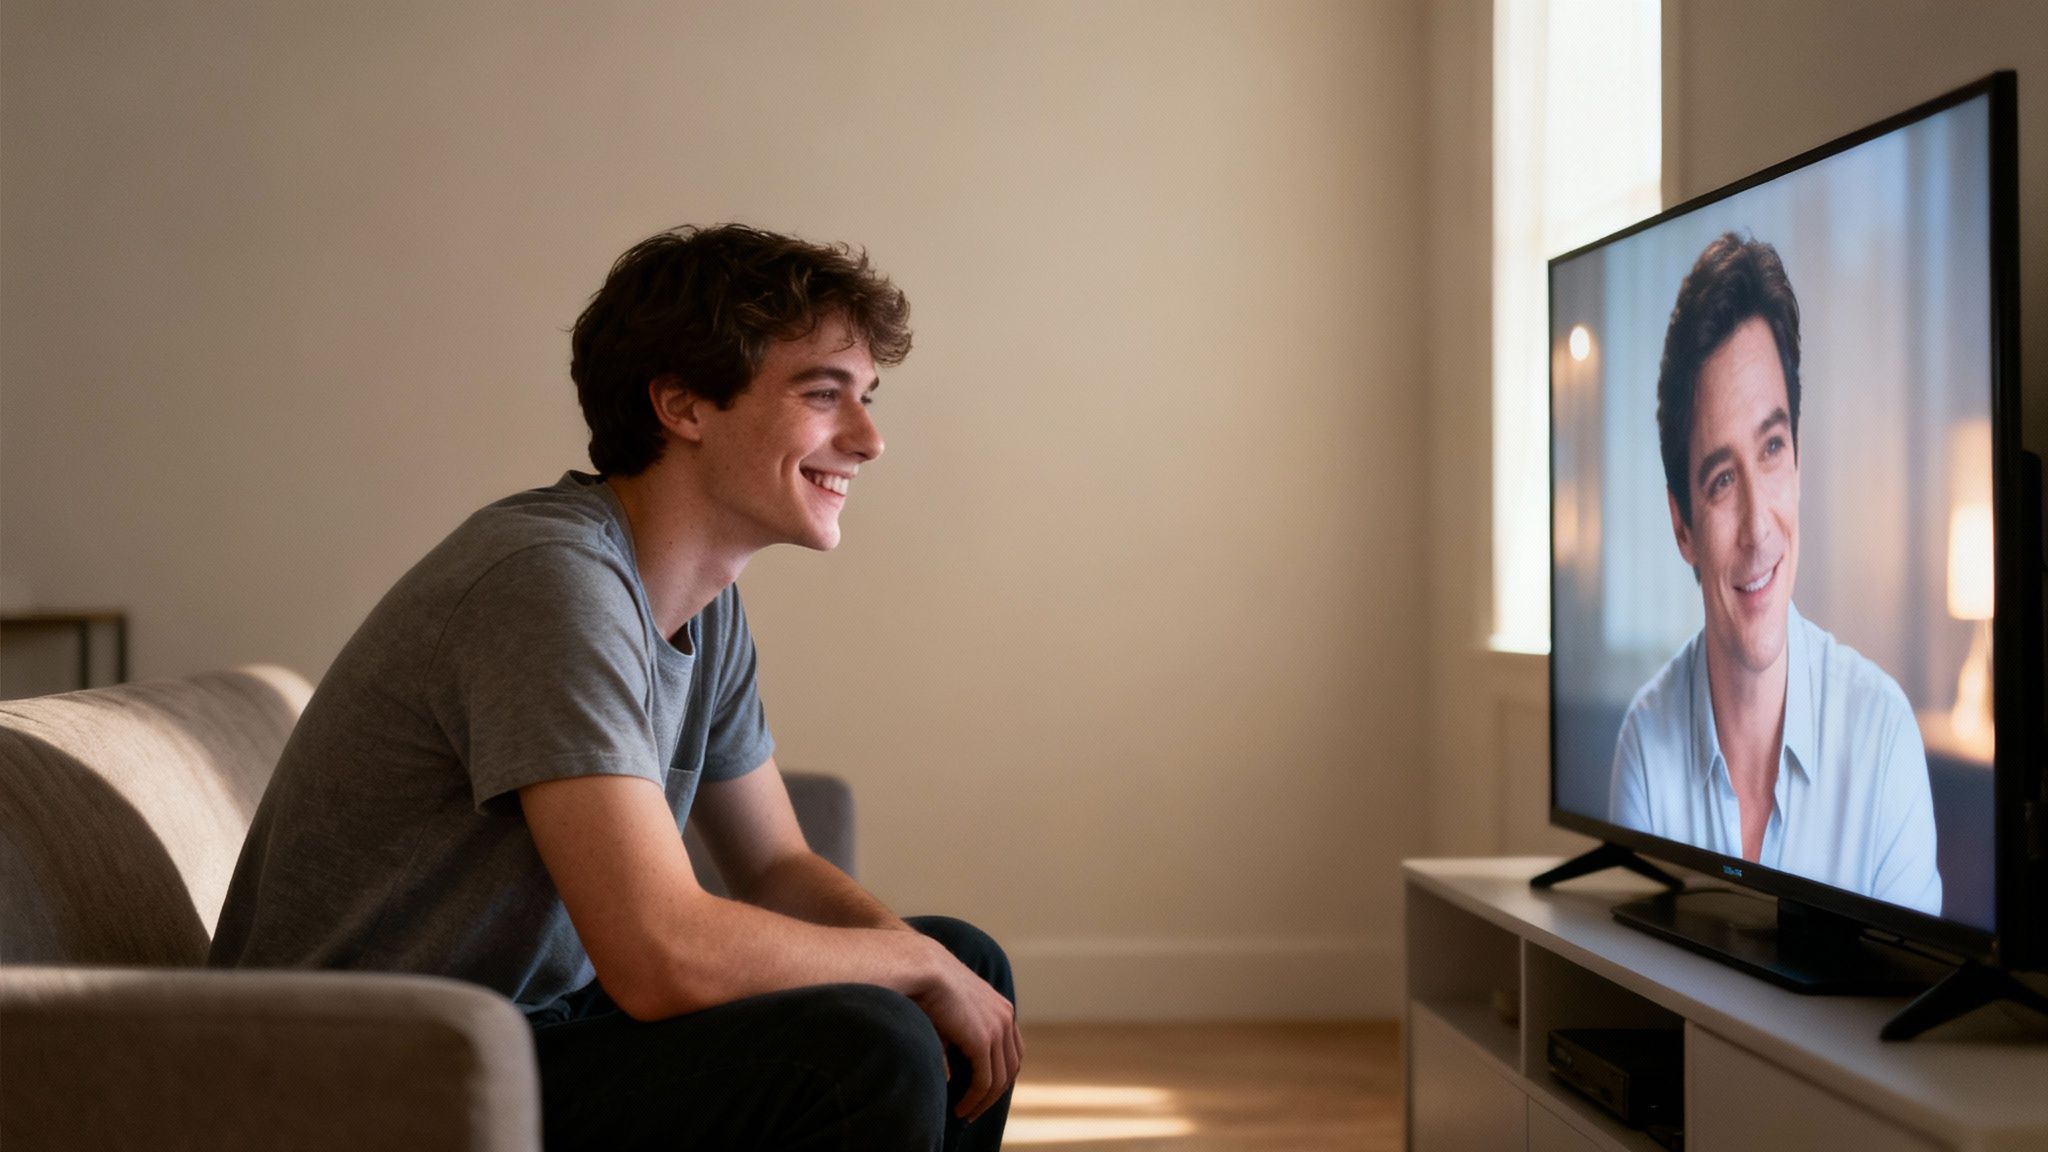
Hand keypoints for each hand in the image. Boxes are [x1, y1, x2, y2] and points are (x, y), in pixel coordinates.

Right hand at [911, 943, 1022, 1121]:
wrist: (921, 968)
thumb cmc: (926, 986)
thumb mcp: (950, 1014)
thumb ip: (957, 1041)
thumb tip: (949, 1076)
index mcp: (1001, 1008)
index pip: (1012, 1051)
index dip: (1000, 1074)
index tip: (982, 1092)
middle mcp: (1005, 1017)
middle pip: (1010, 1067)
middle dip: (994, 1093)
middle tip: (974, 1109)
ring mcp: (997, 1029)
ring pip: (999, 1080)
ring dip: (983, 1102)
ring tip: (966, 1113)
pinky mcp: (982, 1041)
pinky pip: (984, 1081)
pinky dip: (974, 1099)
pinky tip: (960, 1108)